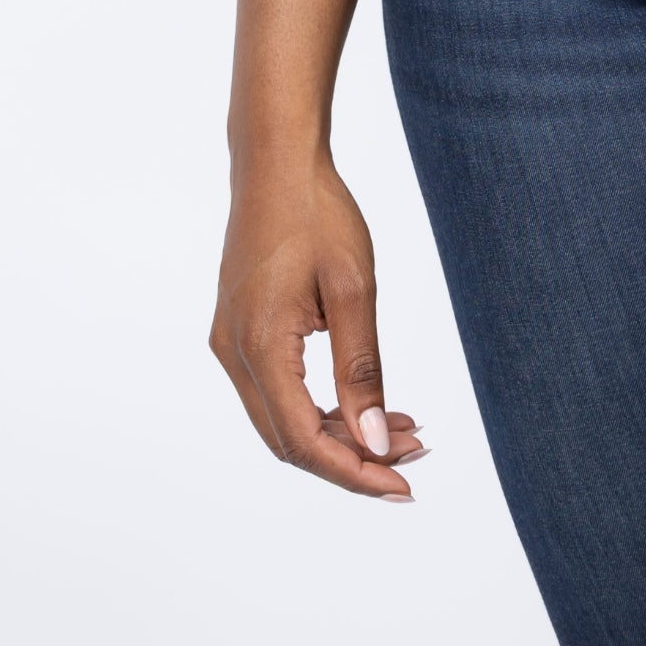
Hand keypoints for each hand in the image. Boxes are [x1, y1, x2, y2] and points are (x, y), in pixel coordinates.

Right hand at [211, 157, 424, 498]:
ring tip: (402, 429)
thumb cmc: (317, 212)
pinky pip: (276, 389)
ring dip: (339, 433)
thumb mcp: (353, 289)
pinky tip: (363, 401)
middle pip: (289, 439)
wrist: (276, 160)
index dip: (354, 472)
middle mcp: (233, 354)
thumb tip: (376, 442)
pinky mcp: (239, 330)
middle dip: (353, 457)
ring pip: (282, 418)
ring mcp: (231, 343)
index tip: (404, 485)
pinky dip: (319, 405)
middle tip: (414, 454)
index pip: (303, 440)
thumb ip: (362, 370)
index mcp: (259, 346)